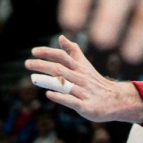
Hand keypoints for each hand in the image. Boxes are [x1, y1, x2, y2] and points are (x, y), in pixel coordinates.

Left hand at [25, 35, 142, 122]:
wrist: (115, 100)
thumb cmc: (95, 82)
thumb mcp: (85, 64)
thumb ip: (72, 51)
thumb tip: (61, 37)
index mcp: (79, 67)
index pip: (62, 56)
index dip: (48, 52)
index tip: (33, 51)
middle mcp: (80, 78)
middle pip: (59, 69)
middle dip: (42, 65)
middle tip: (27, 63)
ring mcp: (83, 92)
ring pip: (64, 84)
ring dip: (47, 81)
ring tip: (33, 78)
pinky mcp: (85, 106)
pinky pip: (71, 101)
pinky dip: (60, 97)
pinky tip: (49, 94)